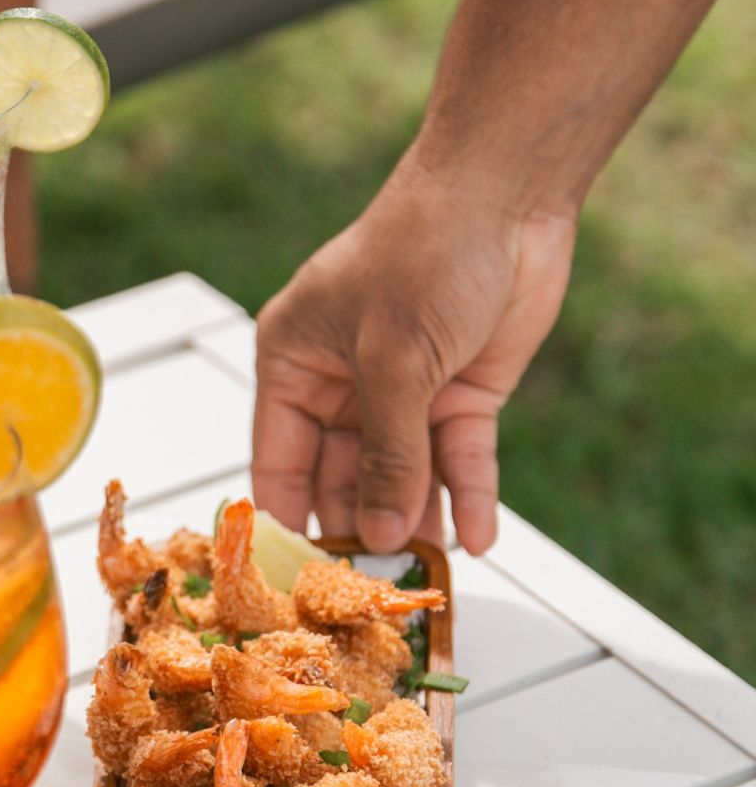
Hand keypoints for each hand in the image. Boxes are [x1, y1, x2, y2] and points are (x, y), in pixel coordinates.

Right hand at [252, 154, 576, 553]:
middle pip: (340, 483)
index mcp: (293, 366)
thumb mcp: (393, 362)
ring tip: (426, 576)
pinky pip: (458, 461)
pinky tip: (476, 538)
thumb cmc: (423, 250)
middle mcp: (342, 386)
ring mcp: (403, 394)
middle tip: (373, 591)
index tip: (303, 583)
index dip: (290, 522)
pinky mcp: (459, 395)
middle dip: (362, 532)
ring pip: (403, 479)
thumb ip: (386, 456)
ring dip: (418, 523)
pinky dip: (468, 497)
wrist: (508, 195)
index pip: (278, 464)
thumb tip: (383, 532)